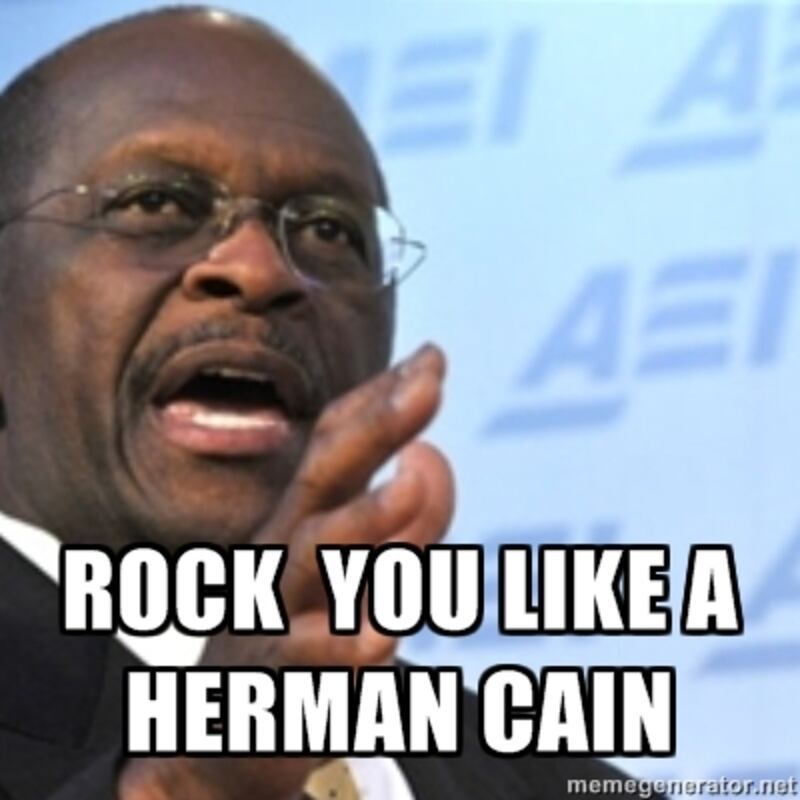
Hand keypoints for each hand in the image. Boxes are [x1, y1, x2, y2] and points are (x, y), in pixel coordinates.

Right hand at [119, 343, 454, 799]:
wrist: (226, 729)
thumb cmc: (306, 630)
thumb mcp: (360, 570)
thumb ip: (408, 520)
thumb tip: (432, 456)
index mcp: (302, 517)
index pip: (338, 443)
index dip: (382, 397)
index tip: (433, 356)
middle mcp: (284, 548)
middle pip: (324, 475)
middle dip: (375, 426)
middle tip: (428, 384)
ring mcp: (273, 607)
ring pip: (315, 553)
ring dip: (363, 519)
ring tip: (406, 489)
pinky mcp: (271, 677)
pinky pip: (303, 656)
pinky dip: (336, 645)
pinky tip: (375, 640)